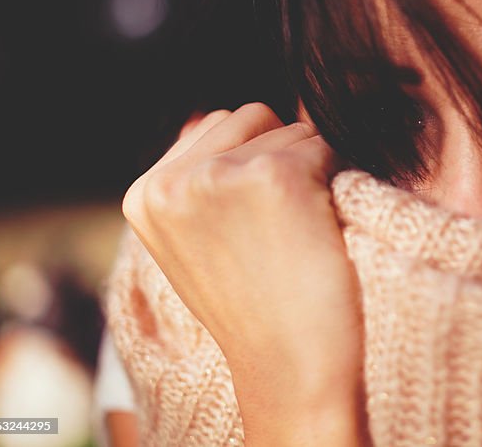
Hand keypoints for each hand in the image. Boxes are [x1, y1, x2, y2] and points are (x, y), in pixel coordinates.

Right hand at [121, 103, 364, 444]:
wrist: (289, 365)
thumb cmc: (255, 304)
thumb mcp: (193, 241)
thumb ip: (193, 180)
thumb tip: (207, 117)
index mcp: (145, 193)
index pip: (217, 124)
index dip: (252, 163)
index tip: (254, 222)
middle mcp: (173, 179)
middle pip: (254, 116)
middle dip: (281, 156)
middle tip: (281, 224)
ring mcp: (221, 174)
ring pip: (293, 130)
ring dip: (311, 170)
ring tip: (296, 232)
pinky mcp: (275, 176)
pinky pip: (326, 147)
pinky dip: (336, 180)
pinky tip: (318, 229)